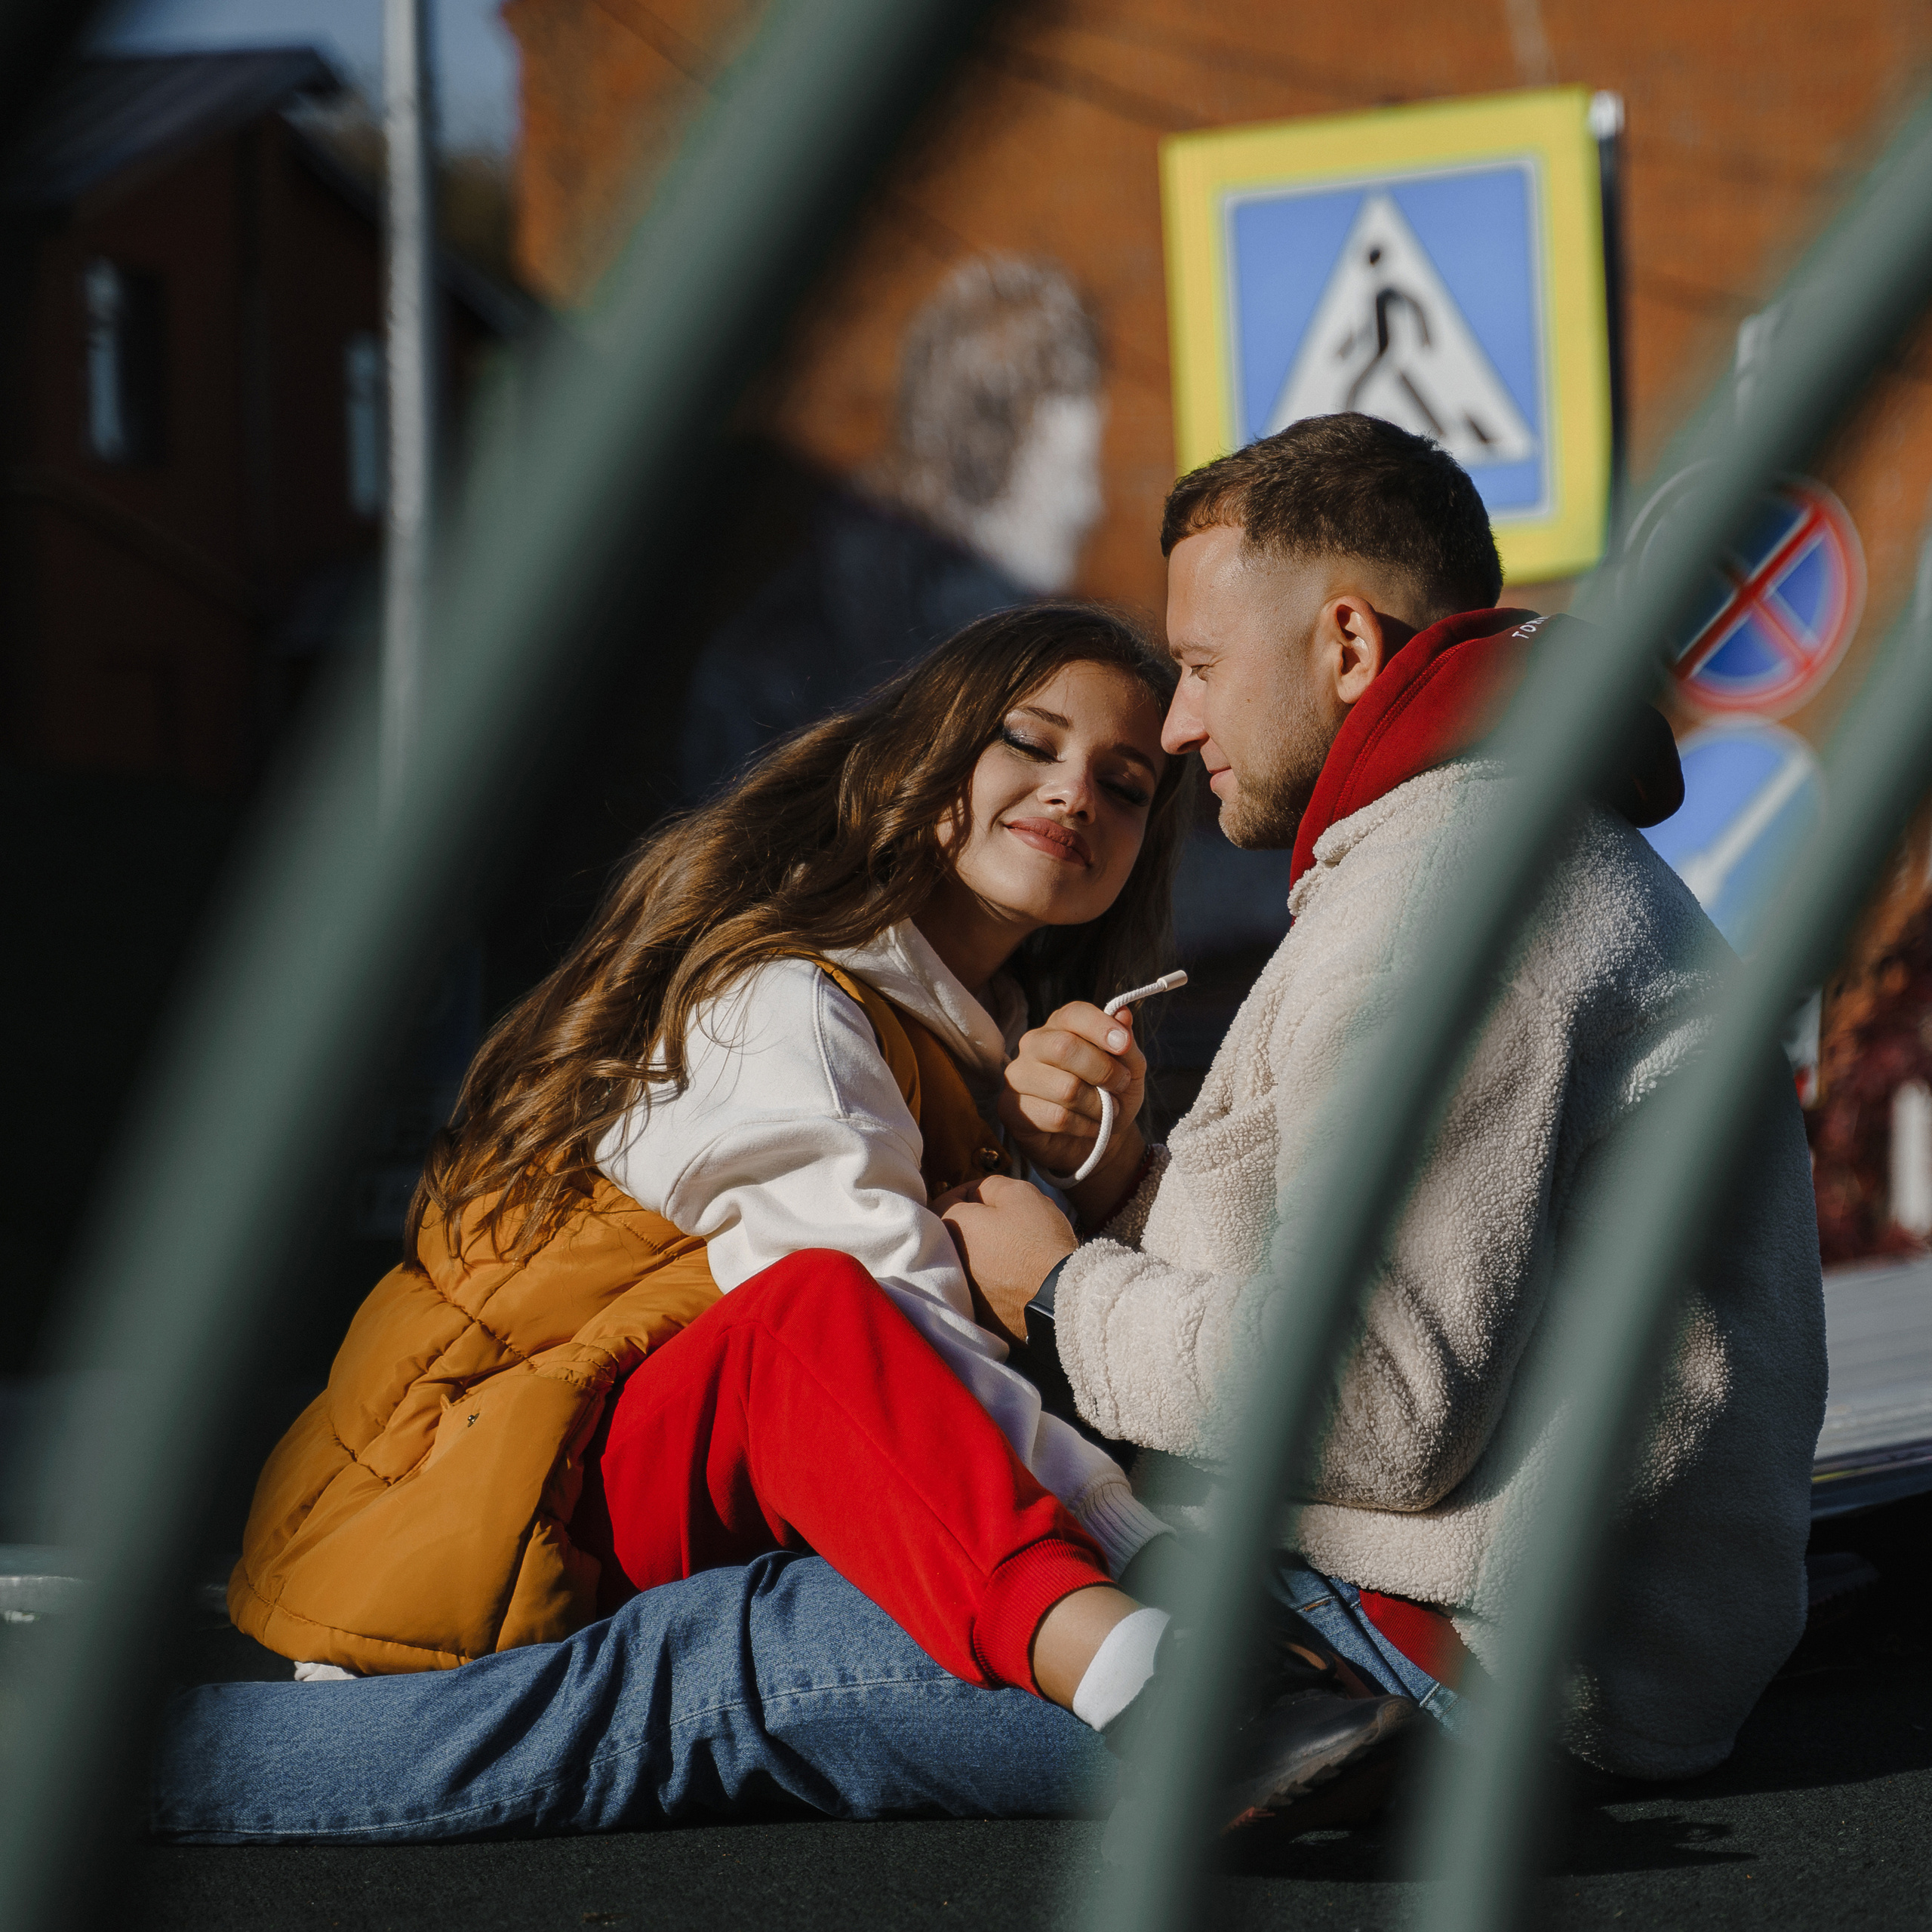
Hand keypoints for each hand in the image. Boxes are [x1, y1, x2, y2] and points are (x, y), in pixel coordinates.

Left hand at [935, 1175, 1075, 1347]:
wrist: (1060, 1298)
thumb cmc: (1039, 1241)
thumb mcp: (1019, 1194)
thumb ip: (991, 1186)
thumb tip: (981, 1193)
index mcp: (953, 1227)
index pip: (946, 1199)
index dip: (971, 1190)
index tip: (991, 1193)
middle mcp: (951, 1261)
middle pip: (960, 1231)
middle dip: (983, 1220)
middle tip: (1011, 1218)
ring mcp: (964, 1291)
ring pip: (973, 1260)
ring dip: (991, 1249)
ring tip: (1022, 1246)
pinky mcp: (981, 1314)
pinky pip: (985, 1287)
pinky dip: (998, 1277)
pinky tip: (1022, 1272)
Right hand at [999, 1001, 1147, 1205]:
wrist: (1099, 1140)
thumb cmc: (1112, 1096)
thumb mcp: (1130, 1070)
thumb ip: (1126, 1045)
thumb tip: (1123, 1015)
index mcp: (1061, 1025)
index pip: (1074, 1014)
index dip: (1101, 1027)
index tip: (1124, 1044)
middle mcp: (1034, 1044)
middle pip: (1064, 1047)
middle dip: (1103, 1071)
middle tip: (1119, 1085)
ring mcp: (1018, 1075)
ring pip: (1064, 1088)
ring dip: (1097, 1105)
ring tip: (1105, 1111)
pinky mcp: (1011, 1107)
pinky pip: (1056, 1117)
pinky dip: (1083, 1126)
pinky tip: (1088, 1126)